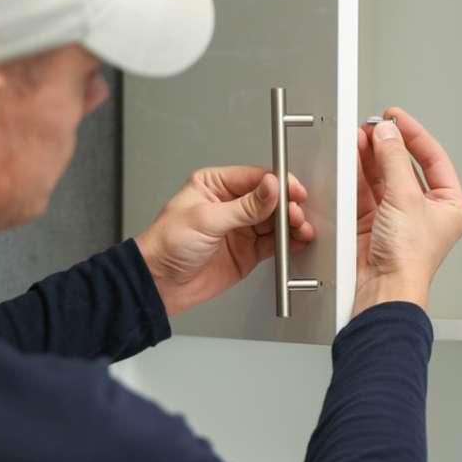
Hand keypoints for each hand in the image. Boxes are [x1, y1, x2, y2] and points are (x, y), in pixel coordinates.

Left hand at [135, 166, 314, 315]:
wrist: (160, 284)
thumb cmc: (167, 245)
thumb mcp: (206, 219)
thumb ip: (244, 206)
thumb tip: (271, 188)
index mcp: (215, 185)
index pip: (255, 177)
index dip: (278, 183)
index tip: (293, 192)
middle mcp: (230, 204)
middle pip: (270, 199)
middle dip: (287, 206)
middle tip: (296, 215)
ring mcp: (240, 228)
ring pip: (275, 221)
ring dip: (291, 224)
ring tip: (300, 229)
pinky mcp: (247, 250)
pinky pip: (274, 242)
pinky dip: (288, 242)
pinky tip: (296, 240)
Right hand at [354, 107, 461, 316]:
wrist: (384, 288)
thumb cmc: (409, 260)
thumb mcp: (405, 198)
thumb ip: (394, 159)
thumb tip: (388, 132)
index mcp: (450, 206)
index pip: (434, 158)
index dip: (415, 134)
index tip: (396, 117)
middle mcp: (426, 211)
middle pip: (405, 166)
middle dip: (388, 145)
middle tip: (373, 127)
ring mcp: (399, 217)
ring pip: (384, 177)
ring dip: (371, 157)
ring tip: (360, 138)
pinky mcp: (374, 225)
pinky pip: (367, 191)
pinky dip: (359, 174)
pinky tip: (354, 158)